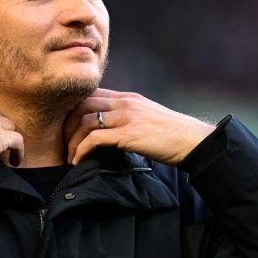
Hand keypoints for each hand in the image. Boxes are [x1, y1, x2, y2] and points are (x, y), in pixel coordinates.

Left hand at [63, 88, 214, 165]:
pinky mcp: (129, 134)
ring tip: (70, 157)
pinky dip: (81, 150)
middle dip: (67, 125)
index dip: (74, 111)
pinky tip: (78, 161)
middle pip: (81, 105)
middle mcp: (124, 102)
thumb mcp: (147, 118)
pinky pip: (95, 138)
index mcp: (128, 98)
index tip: (68, 130)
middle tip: (63, 144)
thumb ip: (128, 118)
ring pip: (84, 121)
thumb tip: (110, 131)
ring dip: (72, 141)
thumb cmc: (172, 135)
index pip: (91, 95)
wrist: (193, 141)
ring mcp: (126, 116)